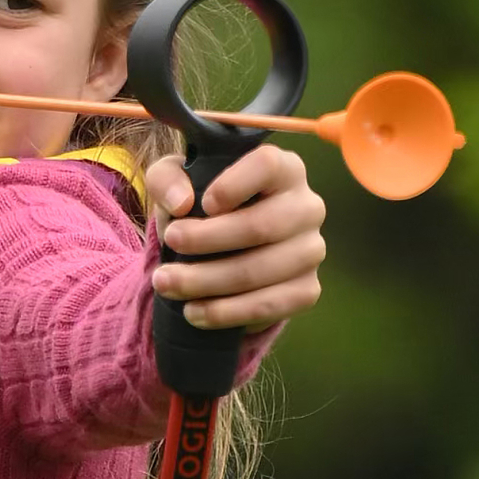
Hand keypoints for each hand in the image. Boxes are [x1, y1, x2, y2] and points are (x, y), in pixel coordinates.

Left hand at [146, 145, 326, 333]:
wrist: (221, 251)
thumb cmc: (201, 205)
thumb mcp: (176, 183)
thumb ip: (167, 180)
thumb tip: (181, 203)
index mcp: (284, 169)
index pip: (268, 166)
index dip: (233, 185)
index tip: (202, 204)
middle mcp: (307, 207)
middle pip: (260, 226)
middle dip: (205, 240)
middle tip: (168, 244)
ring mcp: (311, 250)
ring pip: (258, 271)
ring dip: (205, 281)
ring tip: (166, 283)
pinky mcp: (308, 289)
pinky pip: (268, 306)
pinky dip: (225, 312)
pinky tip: (194, 311)